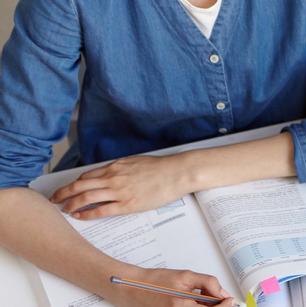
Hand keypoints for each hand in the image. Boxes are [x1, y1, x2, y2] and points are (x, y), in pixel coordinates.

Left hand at [50, 154, 192, 219]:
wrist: (177, 173)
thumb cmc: (161, 168)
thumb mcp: (136, 162)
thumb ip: (120, 169)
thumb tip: (110, 175)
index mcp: (116, 166)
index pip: (86, 176)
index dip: (73, 184)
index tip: (66, 189)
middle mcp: (113, 178)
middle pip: (79, 186)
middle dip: (63, 193)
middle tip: (54, 200)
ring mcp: (119, 191)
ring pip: (86, 198)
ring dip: (71, 204)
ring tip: (64, 209)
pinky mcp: (127, 205)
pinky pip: (101, 210)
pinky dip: (86, 214)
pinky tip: (80, 216)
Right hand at [106, 265, 235, 306]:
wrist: (133, 288)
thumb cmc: (155, 281)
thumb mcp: (186, 276)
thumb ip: (208, 283)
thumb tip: (222, 293)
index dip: (226, 304)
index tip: (230, 298)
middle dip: (217, 305)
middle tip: (218, 296)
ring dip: (207, 306)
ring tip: (202, 296)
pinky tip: (195, 301)